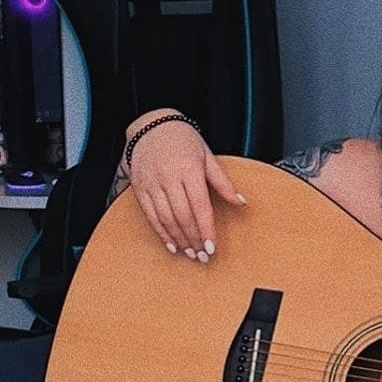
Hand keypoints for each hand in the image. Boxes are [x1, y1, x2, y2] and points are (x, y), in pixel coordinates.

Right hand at [128, 118, 245, 259]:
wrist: (151, 125)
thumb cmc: (183, 140)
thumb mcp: (208, 157)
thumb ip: (224, 182)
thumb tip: (241, 202)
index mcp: (189, 170)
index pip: (200, 206)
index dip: (206, 229)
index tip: (212, 247)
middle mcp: (168, 178)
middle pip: (182, 216)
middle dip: (194, 239)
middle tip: (203, 256)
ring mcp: (151, 184)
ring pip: (165, 219)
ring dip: (179, 239)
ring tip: (191, 253)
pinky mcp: (139, 188)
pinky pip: (150, 216)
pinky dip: (161, 232)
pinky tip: (172, 244)